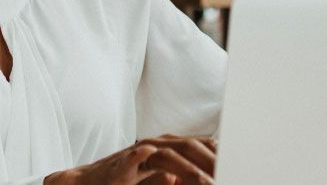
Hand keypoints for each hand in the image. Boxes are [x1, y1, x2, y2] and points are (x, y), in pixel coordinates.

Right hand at [44, 134, 215, 184]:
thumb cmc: (123, 182)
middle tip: (229, 174)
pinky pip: (134, 161)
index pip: (197, 145)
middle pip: (188, 146)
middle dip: (211, 161)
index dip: (218, 153)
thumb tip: (205, 176)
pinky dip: (146, 160)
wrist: (87, 182)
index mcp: (166, 148)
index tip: (238, 162)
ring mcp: (136, 154)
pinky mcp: (119, 167)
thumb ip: (179, 178)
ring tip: (207, 182)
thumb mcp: (156, 179)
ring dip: (189, 168)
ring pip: (167, 154)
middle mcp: (154, 146)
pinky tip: (164, 172)